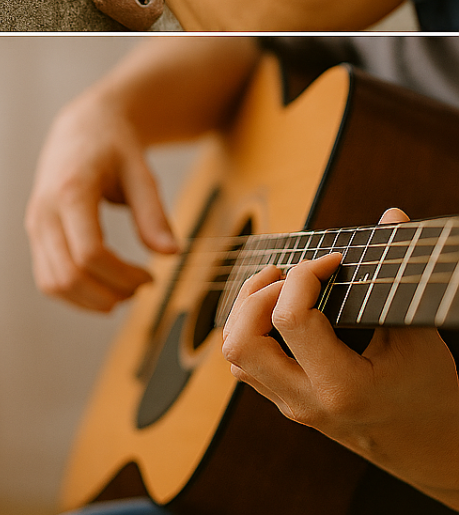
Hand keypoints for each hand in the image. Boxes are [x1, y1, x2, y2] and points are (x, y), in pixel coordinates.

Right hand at [25, 84, 177, 312]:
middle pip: (68, 275)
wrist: (83, 126)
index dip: (122, 276)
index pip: (89, 253)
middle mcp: (45, 210)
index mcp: (70, 191)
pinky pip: (47, 278)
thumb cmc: (112, 144)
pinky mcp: (36, 233)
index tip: (150, 277)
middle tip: (140, 287)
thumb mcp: (140, 171)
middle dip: (108, 294)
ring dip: (90, 300)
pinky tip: (103, 286)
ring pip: (52, 284)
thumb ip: (153, 212)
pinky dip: (74, 293)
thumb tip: (170, 253)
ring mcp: (36, 223)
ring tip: (123, 290)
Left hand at [222, 208, 458, 507]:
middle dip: (255, 296)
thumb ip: (395, 276)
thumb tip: (392, 215)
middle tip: (287, 274)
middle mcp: (306, 400)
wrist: (433, 453)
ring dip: (246, 311)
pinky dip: (250, 329)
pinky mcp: (285, 403)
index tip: (330, 260)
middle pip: (241, 342)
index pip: (290, 319)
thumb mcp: (418, 335)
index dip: (303, 275)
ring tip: (278, 285)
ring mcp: (291, 406)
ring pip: (235, 355)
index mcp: (342, 387)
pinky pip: (246, 364)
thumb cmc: (431, 395)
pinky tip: (277, 308)